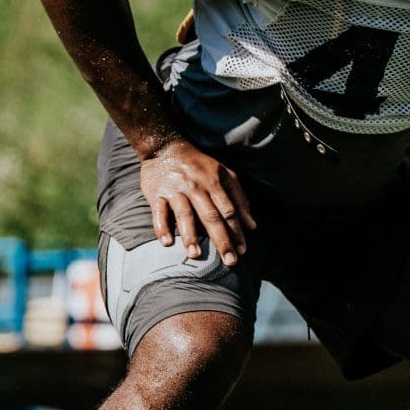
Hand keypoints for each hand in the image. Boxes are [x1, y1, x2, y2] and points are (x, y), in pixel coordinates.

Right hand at [140, 139, 254, 266]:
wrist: (165, 147)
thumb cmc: (198, 165)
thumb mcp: (223, 174)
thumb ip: (239, 198)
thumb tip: (252, 226)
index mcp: (214, 182)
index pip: (229, 211)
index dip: (237, 231)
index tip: (243, 251)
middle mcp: (196, 187)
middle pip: (211, 216)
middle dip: (221, 240)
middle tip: (229, 262)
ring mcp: (176, 190)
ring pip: (185, 215)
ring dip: (190, 236)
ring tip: (196, 256)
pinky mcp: (156, 194)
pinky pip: (159, 212)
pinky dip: (161, 227)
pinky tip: (166, 243)